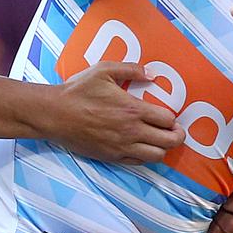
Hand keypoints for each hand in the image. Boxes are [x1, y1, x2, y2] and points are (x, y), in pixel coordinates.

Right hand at [48, 61, 184, 163]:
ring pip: (156, 156)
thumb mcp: (105, 70)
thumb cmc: (79, 91)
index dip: (174, 118)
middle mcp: (131, 131)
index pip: (168, 120)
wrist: (55, 114)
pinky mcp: (111, 157)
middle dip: (177, 136)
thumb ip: (131, 69)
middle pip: (169, 142)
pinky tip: (143, 146)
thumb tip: (152, 74)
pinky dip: (146, 156)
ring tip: (160, 139)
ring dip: (163, 148)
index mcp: (133, 109)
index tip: (171, 115)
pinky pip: (138, 163)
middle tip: (176, 130)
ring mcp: (122, 147)